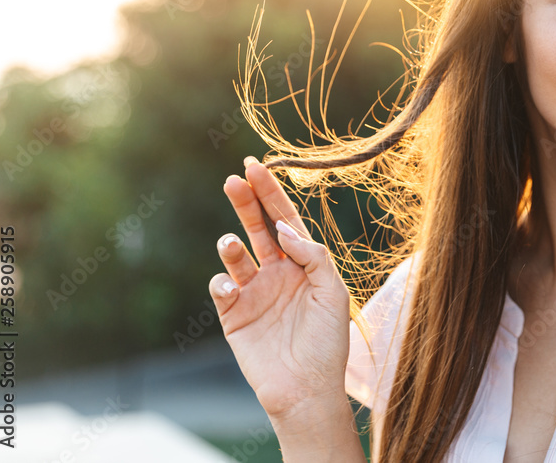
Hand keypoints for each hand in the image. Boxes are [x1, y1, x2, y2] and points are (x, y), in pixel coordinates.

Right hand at [209, 156, 351, 421]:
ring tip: (232, 243)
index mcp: (304, 263)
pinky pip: (221, 288)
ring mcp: (254, 292)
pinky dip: (221, 283)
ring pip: (235, 255)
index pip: (285, 220)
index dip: (272, 193)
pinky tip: (231, 289)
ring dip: (231, 244)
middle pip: (258, 228)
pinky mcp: (233, 315)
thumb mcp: (333, 292)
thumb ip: (313, 255)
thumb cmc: (327, 343)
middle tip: (233, 180)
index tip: (256, 165)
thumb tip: (283, 228)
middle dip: (246, 202)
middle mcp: (278, 272)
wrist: (306, 390)